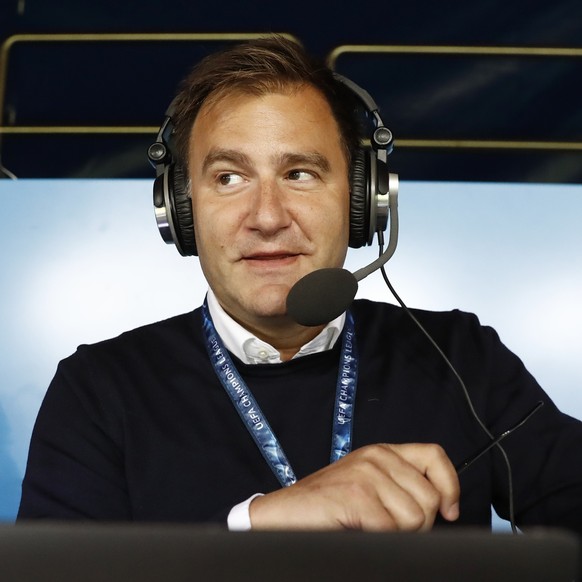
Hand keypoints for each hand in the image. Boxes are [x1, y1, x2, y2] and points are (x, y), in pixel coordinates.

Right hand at [249, 443, 459, 531]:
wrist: (285, 514)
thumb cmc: (327, 506)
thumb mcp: (369, 485)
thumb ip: (400, 485)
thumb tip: (443, 505)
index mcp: (382, 452)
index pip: (434, 455)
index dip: (449, 486)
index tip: (448, 510)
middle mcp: (376, 457)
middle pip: (429, 497)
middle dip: (418, 524)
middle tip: (390, 528)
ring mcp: (365, 474)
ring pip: (415, 517)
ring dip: (398, 534)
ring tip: (371, 528)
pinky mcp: (355, 495)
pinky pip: (391, 530)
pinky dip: (379, 540)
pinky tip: (359, 530)